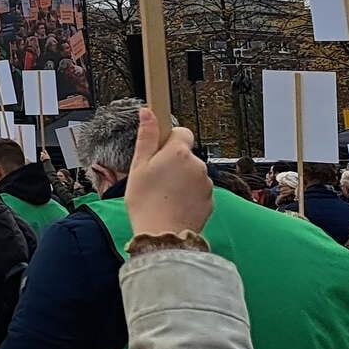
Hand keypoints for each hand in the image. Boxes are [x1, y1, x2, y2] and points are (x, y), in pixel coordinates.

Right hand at [124, 108, 211, 235]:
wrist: (163, 235)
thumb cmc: (146, 202)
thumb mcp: (138, 167)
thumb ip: (146, 137)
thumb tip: (147, 112)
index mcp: (178, 152)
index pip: (181, 132)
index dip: (168, 140)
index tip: (158, 151)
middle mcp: (197, 165)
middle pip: (186, 155)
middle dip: (173, 163)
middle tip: (154, 178)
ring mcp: (206, 184)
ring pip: (192, 174)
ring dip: (181, 180)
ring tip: (163, 195)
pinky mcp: (210, 200)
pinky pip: (198, 191)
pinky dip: (188, 195)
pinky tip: (173, 205)